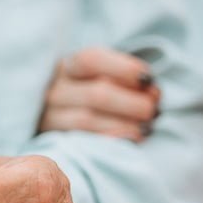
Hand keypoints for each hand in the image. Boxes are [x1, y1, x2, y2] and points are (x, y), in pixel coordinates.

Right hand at [39, 47, 159, 141]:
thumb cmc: (90, 93)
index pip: (91, 60)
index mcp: (66, 66)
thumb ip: (124, 78)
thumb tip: (151, 91)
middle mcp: (53, 90)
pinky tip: (132, 138)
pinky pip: (84, 142)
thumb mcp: (100, 76)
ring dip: (126, 124)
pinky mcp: (53, 140)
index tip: (148, 79)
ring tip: (147, 127)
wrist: (60, 117)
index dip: (124, 69)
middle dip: (133, 103)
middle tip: (153, 109)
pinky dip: (112, 139)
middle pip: (95, 94)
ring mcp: (49, 117)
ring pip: (87, 120)